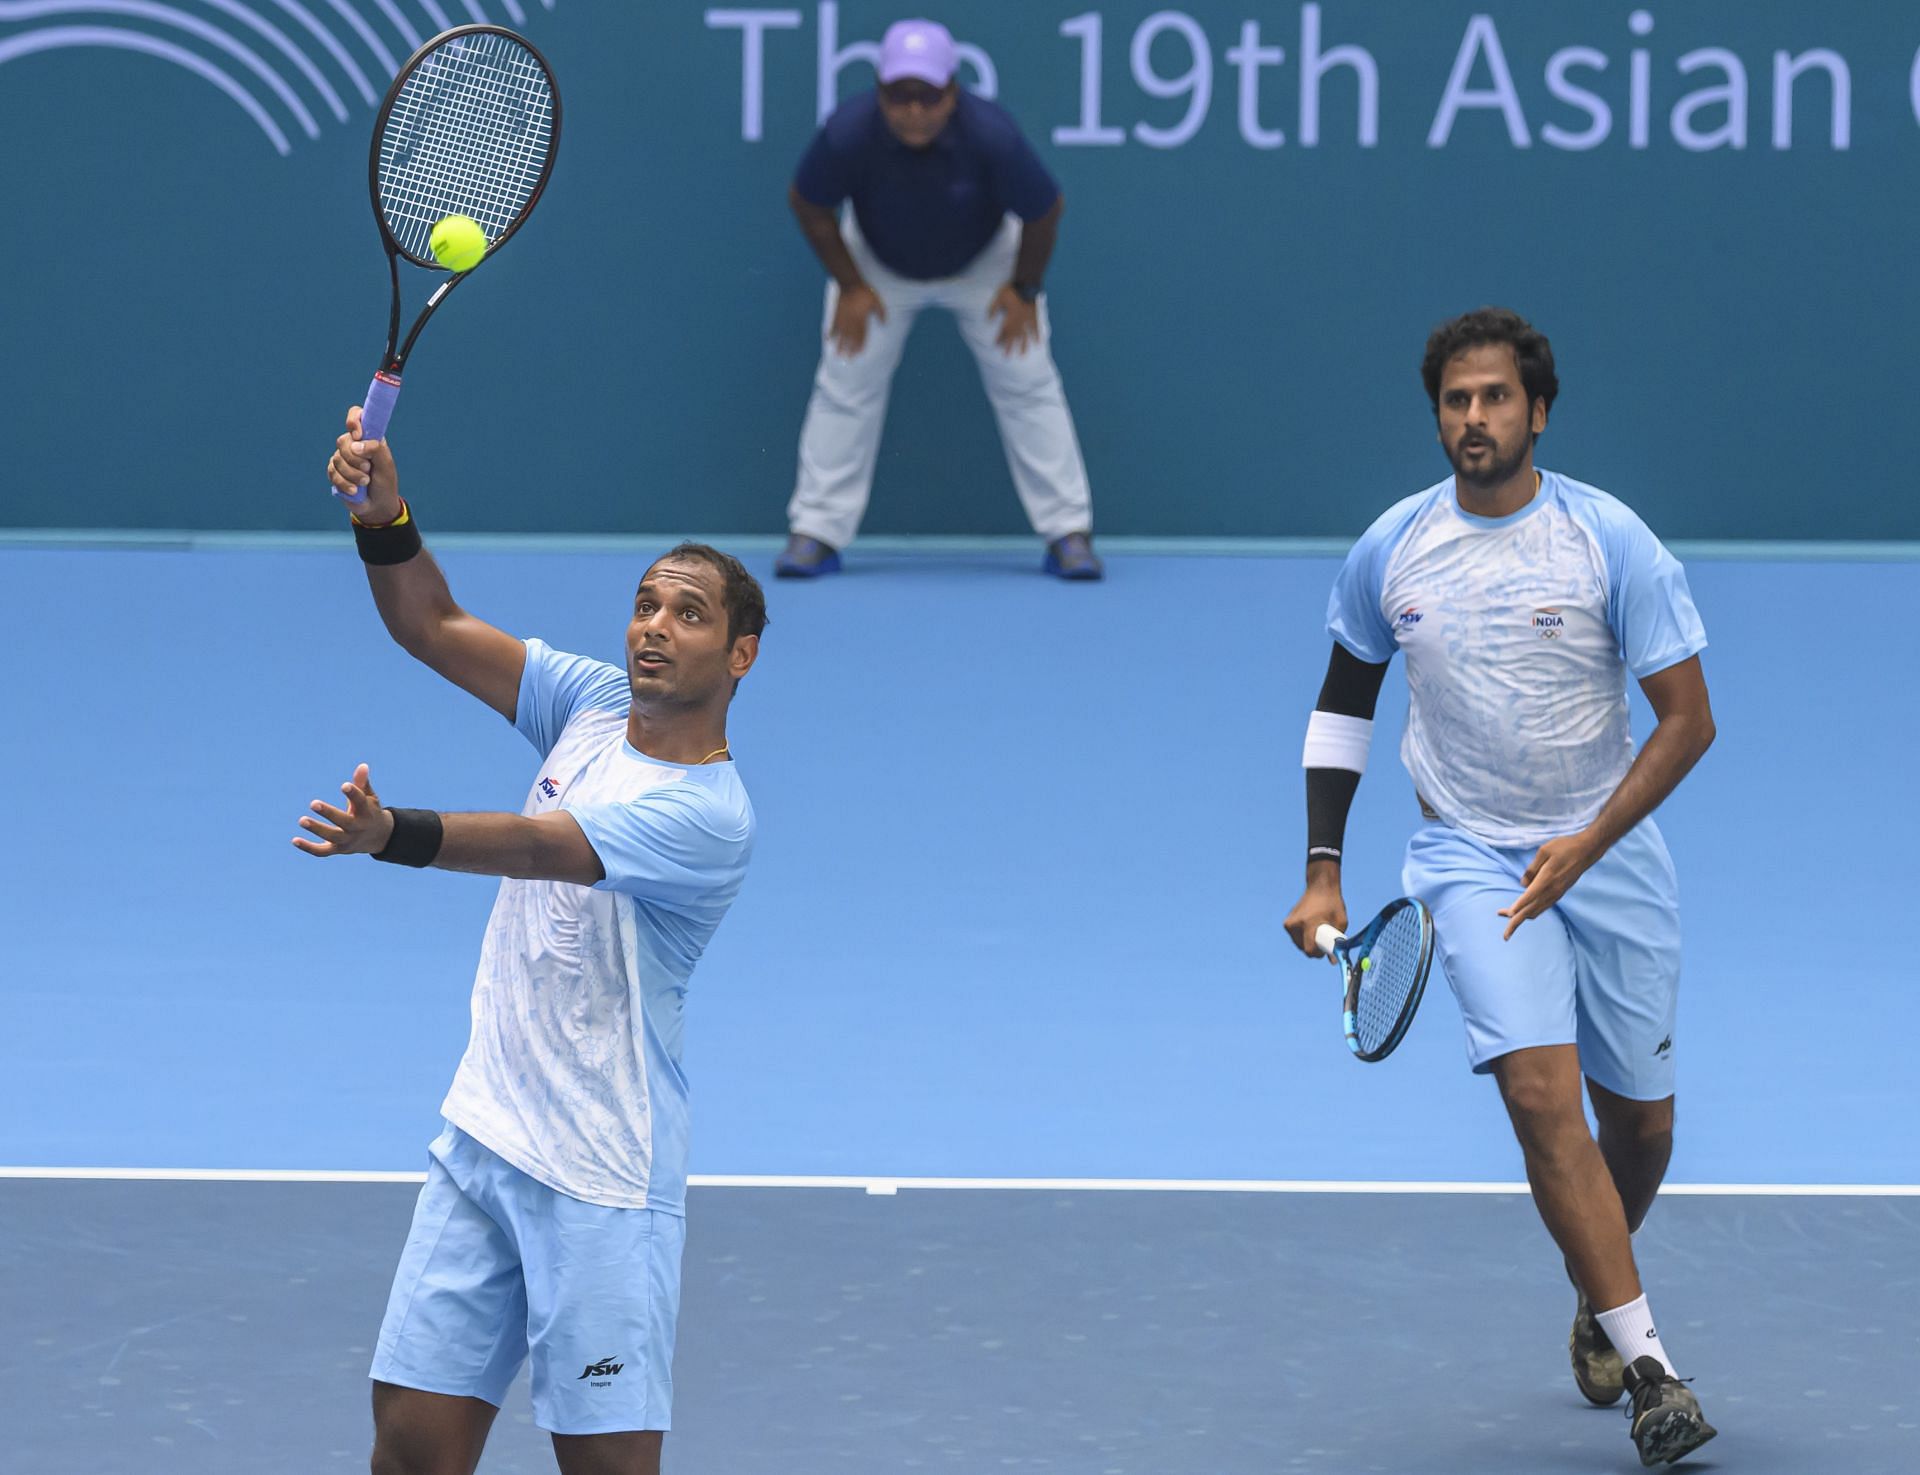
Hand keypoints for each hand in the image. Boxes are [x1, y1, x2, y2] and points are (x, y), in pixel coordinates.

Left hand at [293, 763, 395, 857]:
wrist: (378, 837)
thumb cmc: (369, 811)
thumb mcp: (369, 797)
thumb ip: (362, 783)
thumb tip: (362, 765)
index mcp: (366, 813)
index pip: (361, 802)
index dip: (353, 794)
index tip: (344, 785)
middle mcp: (357, 828)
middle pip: (344, 822)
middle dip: (329, 813)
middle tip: (313, 803)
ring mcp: (347, 840)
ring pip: (332, 836)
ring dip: (317, 829)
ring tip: (301, 820)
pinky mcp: (338, 849)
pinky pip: (322, 851)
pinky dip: (309, 847)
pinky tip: (294, 840)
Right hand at [328, 407, 401, 522]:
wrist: (377, 505)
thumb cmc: (385, 482)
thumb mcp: (386, 465)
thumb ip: (376, 449)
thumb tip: (356, 444)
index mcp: (368, 437)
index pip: (356, 416)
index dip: (354, 420)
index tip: (358, 435)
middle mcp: (353, 444)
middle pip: (343, 441)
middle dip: (355, 459)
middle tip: (368, 470)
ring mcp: (342, 457)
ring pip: (338, 459)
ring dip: (353, 474)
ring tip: (365, 482)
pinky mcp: (334, 471)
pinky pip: (333, 473)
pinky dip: (345, 483)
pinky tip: (356, 490)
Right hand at [829, 282, 885, 356]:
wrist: (850, 283)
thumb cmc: (865, 292)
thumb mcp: (877, 301)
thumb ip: (881, 312)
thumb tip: (885, 323)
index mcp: (861, 320)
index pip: (861, 336)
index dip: (859, 346)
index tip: (857, 355)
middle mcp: (852, 322)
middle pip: (850, 338)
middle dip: (849, 349)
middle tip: (846, 359)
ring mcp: (843, 319)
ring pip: (840, 335)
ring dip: (839, 345)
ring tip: (837, 353)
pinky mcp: (836, 314)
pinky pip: (832, 326)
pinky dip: (830, 333)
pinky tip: (828, 339)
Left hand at [989, 285, 1039, 354]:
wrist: (1027, 285)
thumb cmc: (1011, 290)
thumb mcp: (999, 298)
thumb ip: (993, 309)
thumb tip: (987, 319)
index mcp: (1009, 318)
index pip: (1003, 331)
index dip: (999, 338)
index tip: (996, 346)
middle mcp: (1018, 322)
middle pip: (1013, 337)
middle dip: (1009, 347)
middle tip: (1007, 357)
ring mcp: (1027, 321)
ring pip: (1025, 336)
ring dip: (1023, 346)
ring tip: (1022, 354)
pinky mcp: (1035, 317)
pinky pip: (1036, 329)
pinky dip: (1037, 336)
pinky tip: (1038, 343)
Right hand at [1284, 879, 1347, 957]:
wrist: (1320, 887)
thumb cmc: (1333, 904)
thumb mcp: (1340, 922)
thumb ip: (1337, 942)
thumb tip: (1333, 961)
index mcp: (1309, 923)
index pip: (1310, 950)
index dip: (1320, 954)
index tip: (1327, 950)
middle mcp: (1296, 924)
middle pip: (1304, 949)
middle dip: (1315, 949)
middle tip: (1325, 940)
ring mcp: (1289, 924)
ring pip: (1299, 945)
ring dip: (1309, 943)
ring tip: (1318, 932)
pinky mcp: (1287, 924)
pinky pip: (1296, 938)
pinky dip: (1303, 938)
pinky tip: (1311, 928)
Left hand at [1498, 832, 1600, 938]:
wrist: (1587, 851)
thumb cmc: (1564, 847)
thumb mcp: (1544, 851)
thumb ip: (1532, 869)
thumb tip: (1523, 884)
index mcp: (1547, 879)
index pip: (1530, 896)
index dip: (1518, 905)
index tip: (1508, 915)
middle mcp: (1553, 890)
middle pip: (1531, 910)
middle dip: (1516, 922)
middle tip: (1505, 935)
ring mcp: (1557, 893)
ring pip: (1537, 911)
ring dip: (1522, 917)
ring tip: (1507, 919)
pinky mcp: (1560, 893)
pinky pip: (1543, 907)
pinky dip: (1532, 912)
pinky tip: (1524, 911)